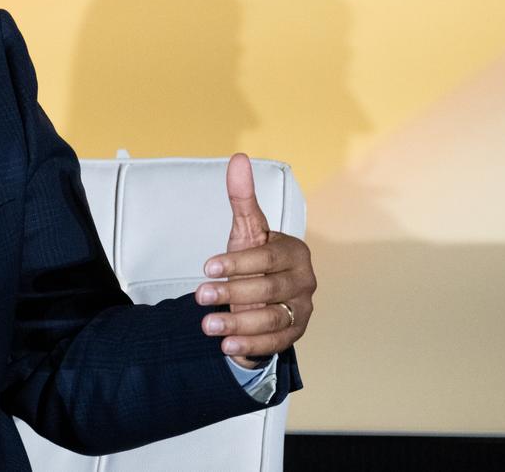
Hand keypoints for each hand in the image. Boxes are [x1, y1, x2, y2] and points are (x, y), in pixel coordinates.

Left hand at [196, 153, 315, 366]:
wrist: (261, 294)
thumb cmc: (252, 259)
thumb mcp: (245, 230)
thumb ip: (241, 198)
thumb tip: (237, 158)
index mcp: (294, 251)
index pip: (267, 257)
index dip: (237, 262)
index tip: (206, 266)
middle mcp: (304, 280)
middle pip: (270, 287)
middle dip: (232, 292)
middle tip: (199, 297)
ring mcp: (302, 308)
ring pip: (273, 317)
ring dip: (239, 324)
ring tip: (207, 327)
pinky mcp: (296, 332)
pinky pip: (276, 341)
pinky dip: (252, 345)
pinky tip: (226, 347)